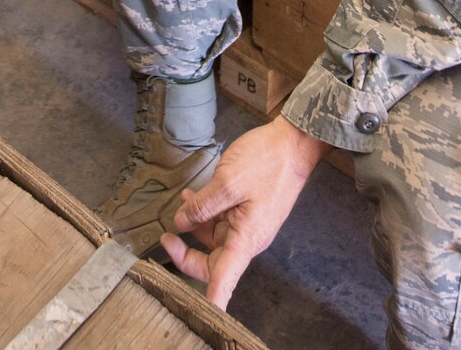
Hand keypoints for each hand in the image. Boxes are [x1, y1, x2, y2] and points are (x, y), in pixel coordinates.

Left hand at [158, 117, 330, 307]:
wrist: (294, 143)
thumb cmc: (268, 162)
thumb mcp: (227, 182)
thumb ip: (201, 206)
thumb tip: (181, 223)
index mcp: (246, 239)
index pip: (224, 280)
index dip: (212, 301)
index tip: (202, 318)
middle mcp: (247, 237)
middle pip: (212, 261)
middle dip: (187, 253)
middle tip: (166, 238)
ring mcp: (247, 224)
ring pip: (213, 238)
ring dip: (195, 225)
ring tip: (182, 202)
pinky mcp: (247, 210)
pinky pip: (220, 220)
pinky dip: (205, 212)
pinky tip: (193, 196)